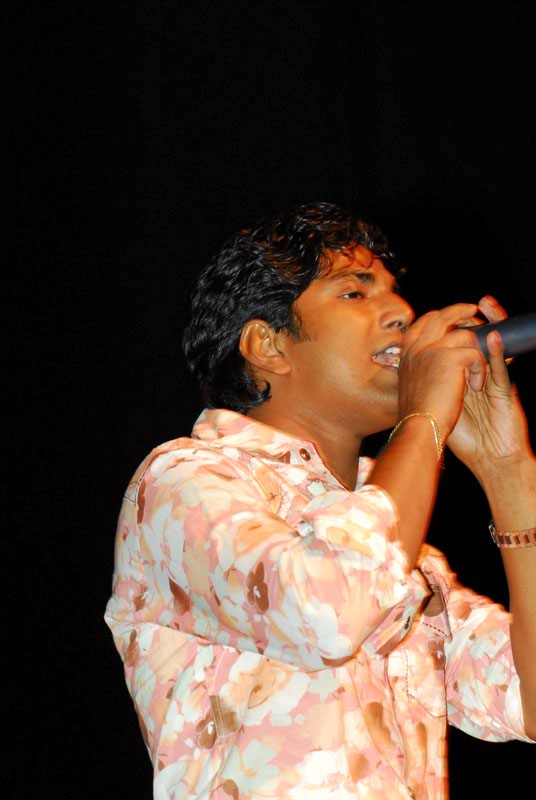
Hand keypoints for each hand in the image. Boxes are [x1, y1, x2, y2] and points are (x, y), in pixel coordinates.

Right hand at [398, 302, 488, 436]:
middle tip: (473, 312)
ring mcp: (431, 350)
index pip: (422, 324)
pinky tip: (475, 387)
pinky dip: (479, 371)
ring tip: (475, 376)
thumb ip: (420, 368)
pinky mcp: (449, 357)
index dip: (438, 318)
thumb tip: (434, 361)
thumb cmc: (418, 416)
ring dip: (475, 354)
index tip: (452, 320)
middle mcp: (417, 347)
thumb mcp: (412, 386)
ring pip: (464, 335)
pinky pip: (475, 354)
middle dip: (460, 311)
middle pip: (441, 316)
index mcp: (406, 354)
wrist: (420, 427)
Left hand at [446, 295, 532, 477]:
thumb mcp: (439, 404)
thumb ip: (428, 387)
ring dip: (494, 324)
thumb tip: (405, 371)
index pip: (461, 342)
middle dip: (477, 317)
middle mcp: (480, 372)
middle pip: (481, 336)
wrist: (488, 457)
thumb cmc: (463, 435)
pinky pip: (502, 369)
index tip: (445, 312)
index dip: (455, 326)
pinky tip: (493, 339)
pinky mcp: (505, 392)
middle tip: (474, 303)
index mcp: (463, 373)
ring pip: (495, 346)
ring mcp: (494, 380)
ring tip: (487, 306)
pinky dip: (498, 353)